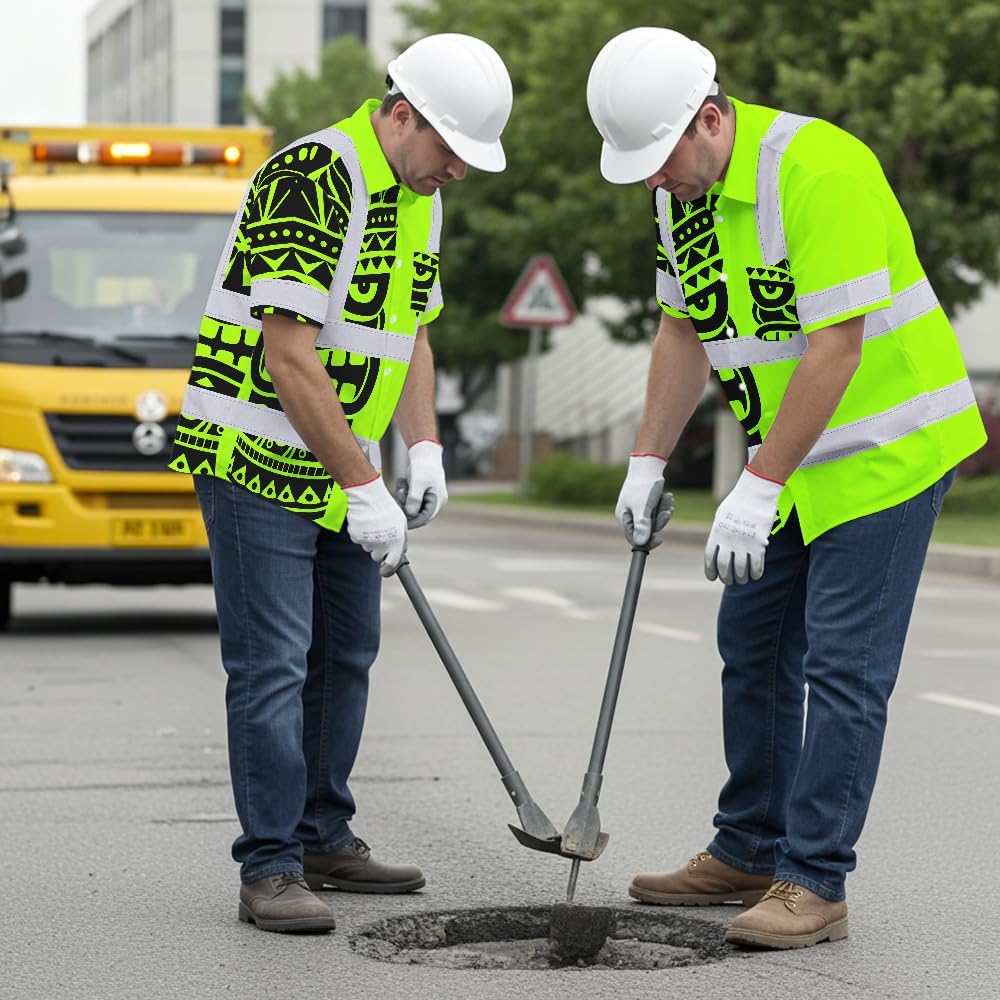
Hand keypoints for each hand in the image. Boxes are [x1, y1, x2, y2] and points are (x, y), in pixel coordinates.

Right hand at [343, 475, 407, 575]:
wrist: (369, 498)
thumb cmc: (387, 508)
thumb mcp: (401, 523)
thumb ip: (401, 539)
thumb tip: (401, 550)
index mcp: (396, 542)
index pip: (392, 564)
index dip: (388, 570)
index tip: (384, 571)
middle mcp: (382, 545)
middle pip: (377, 557)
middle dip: (378, 550)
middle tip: (379, 536)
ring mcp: (367, 542)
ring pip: (367, 547)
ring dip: (370, 540)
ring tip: (372, 524)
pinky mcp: (356, 537)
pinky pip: (358, 539)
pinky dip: (360, 533)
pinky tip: (364, 522)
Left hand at [395, 439, 447, 528]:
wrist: (424, 452)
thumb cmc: (423, 466)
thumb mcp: (418, 482)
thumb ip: (414, 499)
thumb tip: (410, 514)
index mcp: (438, 500)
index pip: (425, 518)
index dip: (413, 522)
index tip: (400, 522)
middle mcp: (435, 501)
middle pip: (418, 513)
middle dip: (406, 507)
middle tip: (400, 495)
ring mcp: (429, 497)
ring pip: (413, 506)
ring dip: (404, 499)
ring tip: (402, 486)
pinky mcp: (422, 493)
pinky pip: (410, 499)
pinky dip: (404, 493)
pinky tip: (402, 483)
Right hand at [615, 453, 672, 546]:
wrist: (648, 465)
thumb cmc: (644, 486)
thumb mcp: (643, 508)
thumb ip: (642, 526)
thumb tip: (640, 543)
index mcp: (624, 518)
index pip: (634, 538)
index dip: (647, 541)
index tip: (660, 540)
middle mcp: (629, 515)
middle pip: (646, 529)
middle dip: (659, 520)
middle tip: (668, 511)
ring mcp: (637, 509)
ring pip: (653, 519)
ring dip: (662, 510)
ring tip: (668, 497)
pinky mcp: (645, 503)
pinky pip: (656, 511)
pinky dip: (662, 505)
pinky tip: (667, 497)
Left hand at [704, 467, 783, 584]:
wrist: (755, 494)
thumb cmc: (738, 503)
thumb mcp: (721, 517)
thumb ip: (719, 534)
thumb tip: (718, 549)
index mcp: (716, 534)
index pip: (709, 559)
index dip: (710, 571)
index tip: (713, 577)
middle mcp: (728, 541)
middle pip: (724, 568)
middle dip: (726, 578)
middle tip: (730, 581)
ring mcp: (743, 543)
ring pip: (740, 570)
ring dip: (741, 578)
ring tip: (743, 579)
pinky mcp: (759, 544)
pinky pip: (756, 566)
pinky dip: (755, 573)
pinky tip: (755, 574)